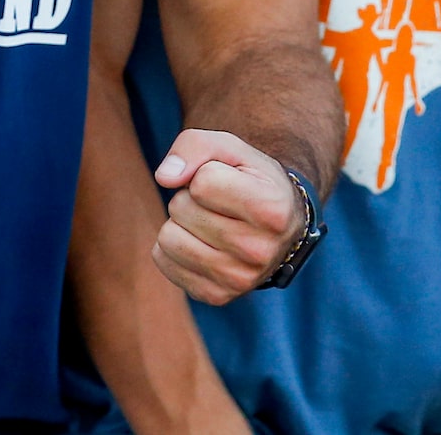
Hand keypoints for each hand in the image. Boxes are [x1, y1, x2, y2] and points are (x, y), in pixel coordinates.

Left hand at [153, 129, 307, 305]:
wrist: (277, 228)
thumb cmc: (250, 180)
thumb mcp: (232, 149)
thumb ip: (195, 145)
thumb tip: (164, 178)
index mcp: (272, 210)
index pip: (203, 182)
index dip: (206, 172)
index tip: (227, 181)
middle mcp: (260, 251)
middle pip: (181, 209)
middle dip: (190, 198)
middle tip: (217, 204)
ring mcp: (240, 280)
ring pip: (168, 238)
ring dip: (180, 223)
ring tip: (208, 223)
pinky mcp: (217, 296)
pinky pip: (163, 260)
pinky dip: (173, 246)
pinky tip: (201, 243)